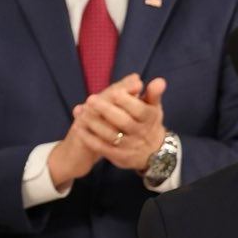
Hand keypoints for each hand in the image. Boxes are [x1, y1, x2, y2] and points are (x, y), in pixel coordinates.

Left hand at [48, 75, 169, 188]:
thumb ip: (153, 93)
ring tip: (82, 112)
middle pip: (124, 122)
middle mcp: (140, 133)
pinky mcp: (118, 156)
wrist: (153, 153)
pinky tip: (79, 128)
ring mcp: (129, 146)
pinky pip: (102, 148)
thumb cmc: (148, 123)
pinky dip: (90, 138)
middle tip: (91, 98)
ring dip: (95, 123)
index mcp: (149, 119)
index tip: (113, 92)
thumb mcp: (153, 108)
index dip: (126, 101)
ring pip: (111, 135)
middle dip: (107, 110)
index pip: (139, 110)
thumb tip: (159, 81)